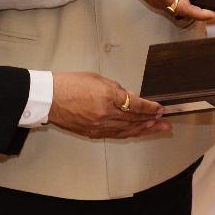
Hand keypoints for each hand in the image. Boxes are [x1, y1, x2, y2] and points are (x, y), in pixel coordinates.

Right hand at [48, 72, 169, 138]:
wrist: (49, 98)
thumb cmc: (70, 84)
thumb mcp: (97, 79)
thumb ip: (117, 89)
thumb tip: (132, 97)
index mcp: (107, 97)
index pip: (135, 104)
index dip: (149, 107)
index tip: (159, 108)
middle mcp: (105, 114)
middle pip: (134, 119)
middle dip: (151, 120)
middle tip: (165, 121)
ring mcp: (99, 126)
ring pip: (127, 130)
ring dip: (144, 129)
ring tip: (157, 129)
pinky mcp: (92, 133)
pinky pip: (115, 135)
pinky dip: (128, 133)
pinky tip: (137, 132)